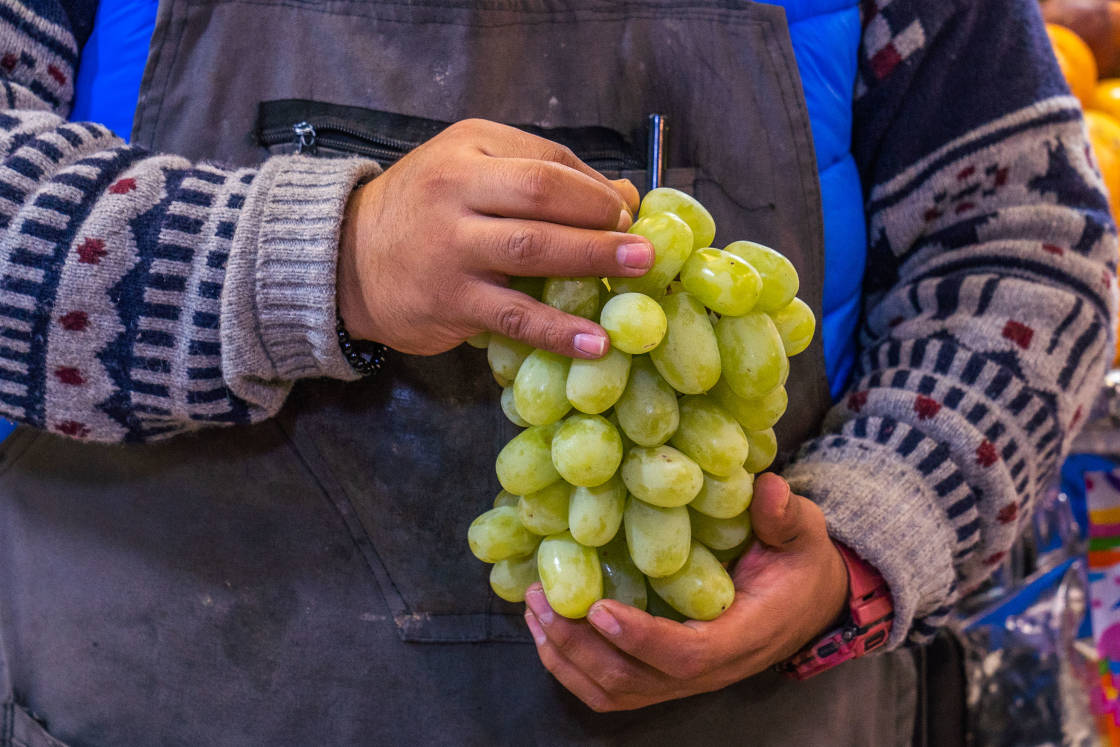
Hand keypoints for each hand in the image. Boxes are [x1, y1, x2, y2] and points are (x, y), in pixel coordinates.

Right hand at [336, 118, 647, 357]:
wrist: (344, 258)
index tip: (628, 212)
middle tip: (643, 242)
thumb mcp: (471, 169)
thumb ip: (542, 174)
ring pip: (533, 250)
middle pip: (544, 196)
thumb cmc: (422, 210)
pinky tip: (595, 343)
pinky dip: (558, 330)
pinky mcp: (450, 300)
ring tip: (636, 273)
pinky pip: (515, 316)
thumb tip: (622, 195)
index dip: (595, 188)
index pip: (547, 161)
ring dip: (592, 261)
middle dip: (602, 218)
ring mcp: (451, 247)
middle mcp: (456, 190)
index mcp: (469, 149)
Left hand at [523, 473, 848, 711]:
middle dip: (580, 645)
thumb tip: (768, 488)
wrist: (808, 602)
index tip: (597, 607)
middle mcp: (710, 669)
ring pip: (616, 691)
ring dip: (567, 658)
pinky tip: (547, 630)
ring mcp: (684, 680)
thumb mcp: (803, 533)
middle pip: (635, 680)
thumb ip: (786, 515)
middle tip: (539, 597)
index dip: (640, 638)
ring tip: (533, 608)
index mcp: (743, 636)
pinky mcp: (664, 676)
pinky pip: (613, 689)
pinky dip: (572, 668)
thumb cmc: (800, 563)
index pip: (686, 655)